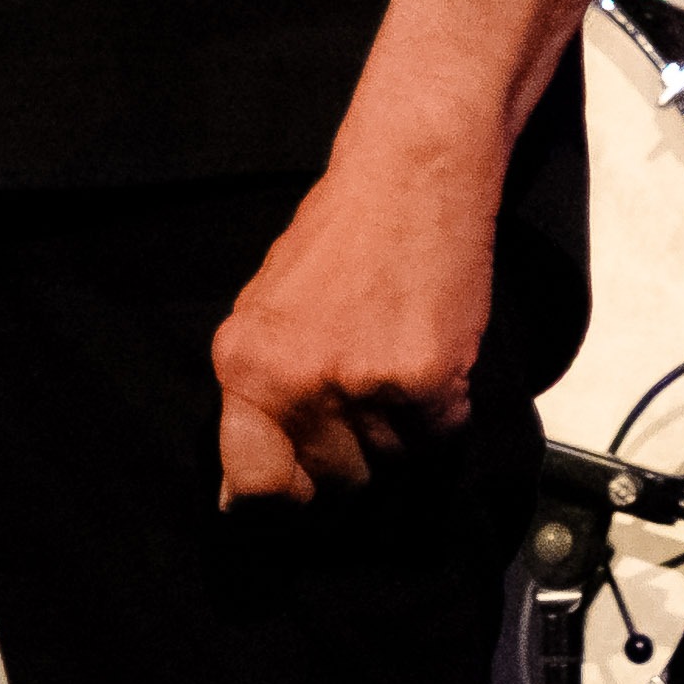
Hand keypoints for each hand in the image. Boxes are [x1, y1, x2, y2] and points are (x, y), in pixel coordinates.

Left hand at [212, 146, 496, 504]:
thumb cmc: (339, 240)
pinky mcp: (427, 384)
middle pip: (332, 484)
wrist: (411, 179)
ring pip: (388, 468)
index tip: (297, 500)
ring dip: (398, 437)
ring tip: (393, 368)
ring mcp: (364, 386)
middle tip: (362, 400)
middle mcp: (298, 382)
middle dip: (349, 460)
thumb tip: (244, 495)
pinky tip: (427, 363)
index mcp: (246, 366)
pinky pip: (436, 442)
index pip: (255, 488)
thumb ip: (252, 401)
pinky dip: (439, 416)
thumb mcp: (264, 313)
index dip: (281, 504)